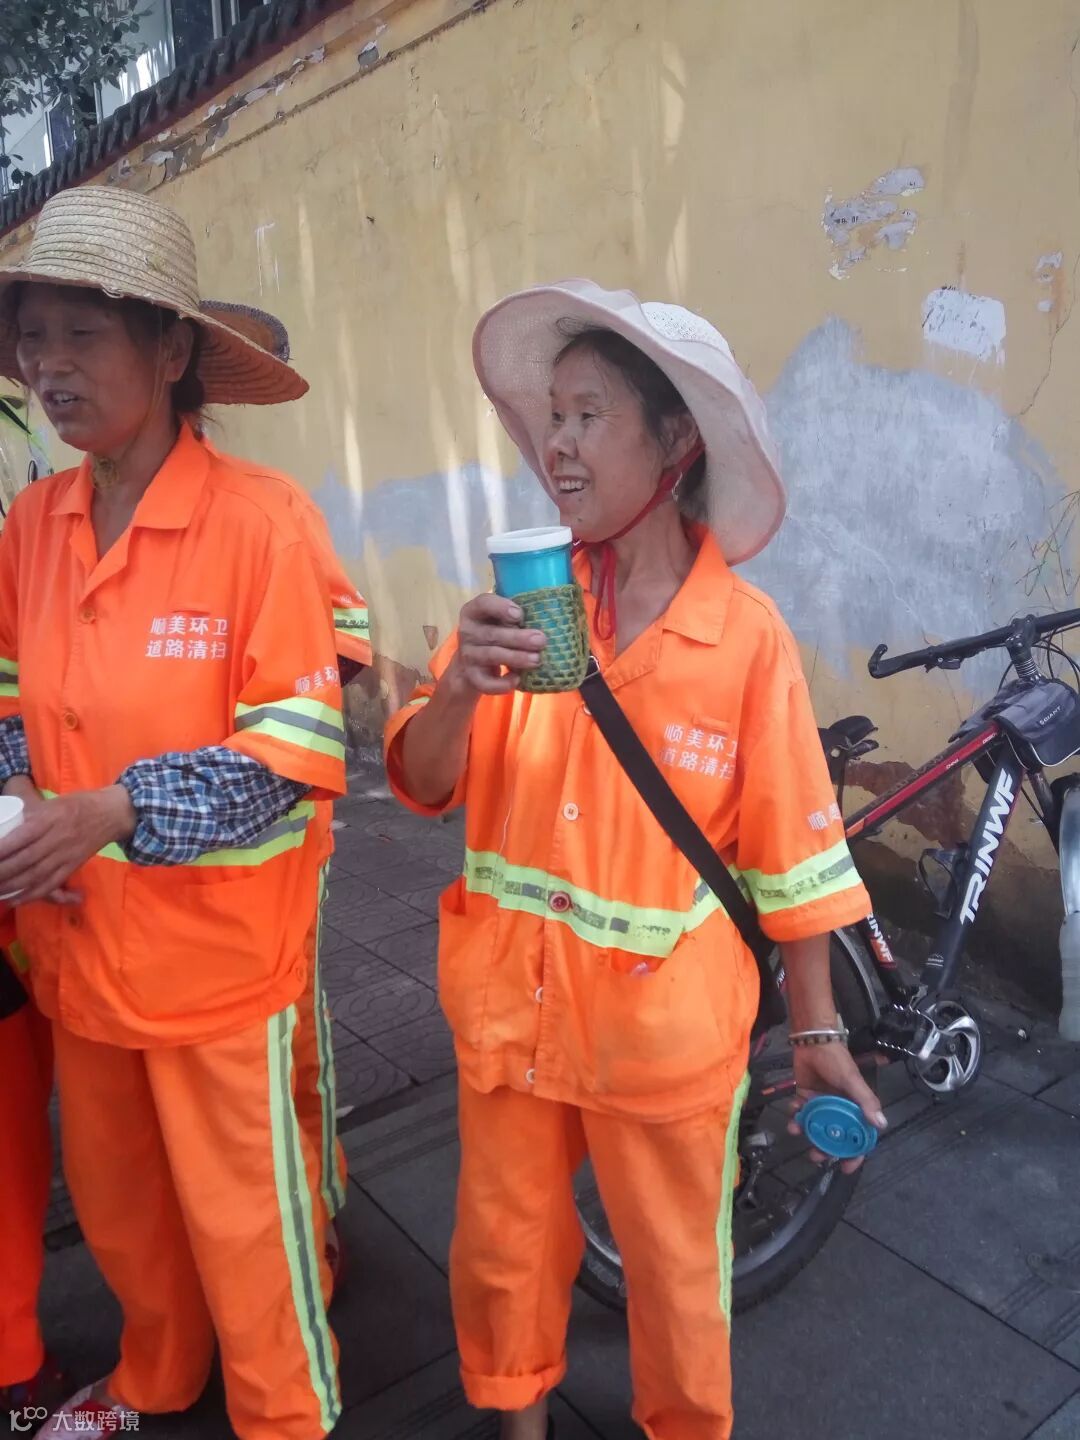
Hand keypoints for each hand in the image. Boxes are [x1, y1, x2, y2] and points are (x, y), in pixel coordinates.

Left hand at [0, 786, 135, 904]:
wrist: (111, 814)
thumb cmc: (78, 804)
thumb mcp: (53, 803)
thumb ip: (32, 816)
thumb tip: (7, 830)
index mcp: (51, 818)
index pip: (23, 836)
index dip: (4, 848)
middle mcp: (58, 838)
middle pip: (26, 859)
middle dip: (3, 871)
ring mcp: (66, 855)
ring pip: (36, 874)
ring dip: (12, 885)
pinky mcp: (73, 866)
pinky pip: (52, 883)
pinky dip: (32, 894)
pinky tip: (16, 900)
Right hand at [446, 593, 546, 698]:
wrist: (472, 664)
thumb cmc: (495, 633)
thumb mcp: (500, 620)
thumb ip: (515, 616)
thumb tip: (548, 617)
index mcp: (474, 611)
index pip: (483, 603)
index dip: (500, 607)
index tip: (519, 615)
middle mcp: (467, 632)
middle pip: (492, 634)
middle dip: (519, 638)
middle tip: (541, 640)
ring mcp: (468, 654)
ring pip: (492, 655)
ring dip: (516, 658)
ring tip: (536, 660)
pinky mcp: (471, 676)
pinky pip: (485, 682)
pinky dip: (501, 684)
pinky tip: (517, 680)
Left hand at [788, 1042, 887, 1173]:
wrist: (813, 1041)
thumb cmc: (837, 1060)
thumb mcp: (853, 1080)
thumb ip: (866, 1101)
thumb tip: (881, 1125)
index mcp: (854, 1108)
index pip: (857, 1136)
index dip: (854, 1153)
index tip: (846, 1168)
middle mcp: (838, 1110)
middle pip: (833, 1137)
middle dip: (825, 1148)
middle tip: (815, 1155)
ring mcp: (821, 1104)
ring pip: (815, 1127)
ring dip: (806, 1133)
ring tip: (797, 1131)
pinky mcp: (805, 1097)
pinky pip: (800, 1113)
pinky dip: (795, 1115)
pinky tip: (793, 1111)